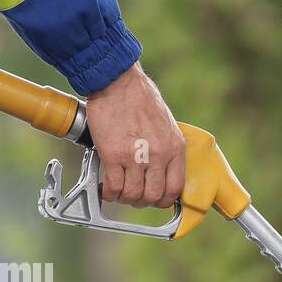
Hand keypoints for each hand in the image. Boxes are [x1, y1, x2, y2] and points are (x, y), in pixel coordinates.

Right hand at [85, 62, 185, 208]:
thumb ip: (166, 147)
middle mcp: (159, 154)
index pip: (175, 188)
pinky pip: (114, 186)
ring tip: (118, 192)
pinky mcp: (114, 155)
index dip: (163, 200)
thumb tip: (160, 170)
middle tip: (133, 196)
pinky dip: (109, 193)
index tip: (154, 198)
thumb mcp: (166, 124)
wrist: (117, 80)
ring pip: (133, 195)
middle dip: (142, 201)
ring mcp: (136, 156)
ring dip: (124, 198)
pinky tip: (106, 189)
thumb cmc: (139, 97)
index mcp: (175, 147)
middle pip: (153, 196)